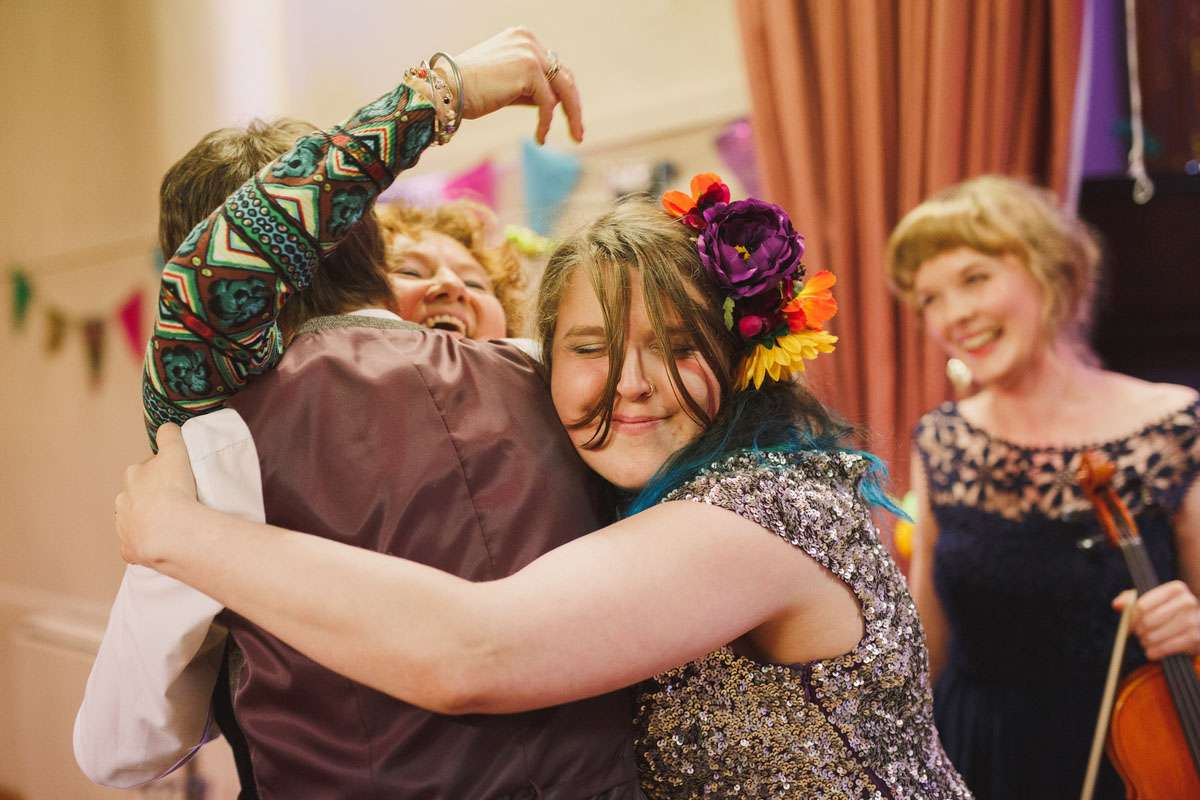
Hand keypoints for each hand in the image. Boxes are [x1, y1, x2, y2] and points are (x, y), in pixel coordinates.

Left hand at [114, 424, 197, 565]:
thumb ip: (169, 435)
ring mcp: (124, 527)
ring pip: (134, 521)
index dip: (162, 474)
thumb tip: (166, 428)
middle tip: (176, 503)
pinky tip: (162, 544)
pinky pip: (136, 545)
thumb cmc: (173, 490)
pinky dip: (146, 544)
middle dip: (151, 499)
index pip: (147, 470)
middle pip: (137, 496)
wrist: (169, 530)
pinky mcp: (129, 549)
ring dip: (148, 521)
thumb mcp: (175, 451)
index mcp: (133, 476)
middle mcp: (123, 500)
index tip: (177, 480)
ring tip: (171, 525)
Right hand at [450, 27, 582, 144]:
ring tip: (574, 137)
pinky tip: (540, 137)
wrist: (447, 90)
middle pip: (563, 76)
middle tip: (579, 133)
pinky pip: (548, 102)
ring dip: (571, 116)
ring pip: (563, 88)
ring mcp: (530, 52)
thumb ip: (530, 89)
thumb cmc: (470, 91)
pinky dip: (546, 122)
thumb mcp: (507, 86)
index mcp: (522, 38)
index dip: (563, 94)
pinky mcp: (529, 69)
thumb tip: (555, 103)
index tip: (569, 117)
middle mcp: (528, 40)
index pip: (553, 68)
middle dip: (573, 106)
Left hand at [1113, 581, 1199, 659]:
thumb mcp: (1150, 600)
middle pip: (1147, 621)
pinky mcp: (1196, 638)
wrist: (1196, 626)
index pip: (1141, 605)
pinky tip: (1152, 651)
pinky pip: (1166, 648)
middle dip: (1138, 630)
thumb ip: (1130, 600)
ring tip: (1147, 640)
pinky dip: (1155, 652)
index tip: (1129, 623)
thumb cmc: (1167, 611)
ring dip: (1146, 641)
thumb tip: (1117, 605)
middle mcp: (1188, 602)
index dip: (1131, 617)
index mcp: (1176, 588)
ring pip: (1154, 636)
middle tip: (1139, 633)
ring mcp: (1195, 620)